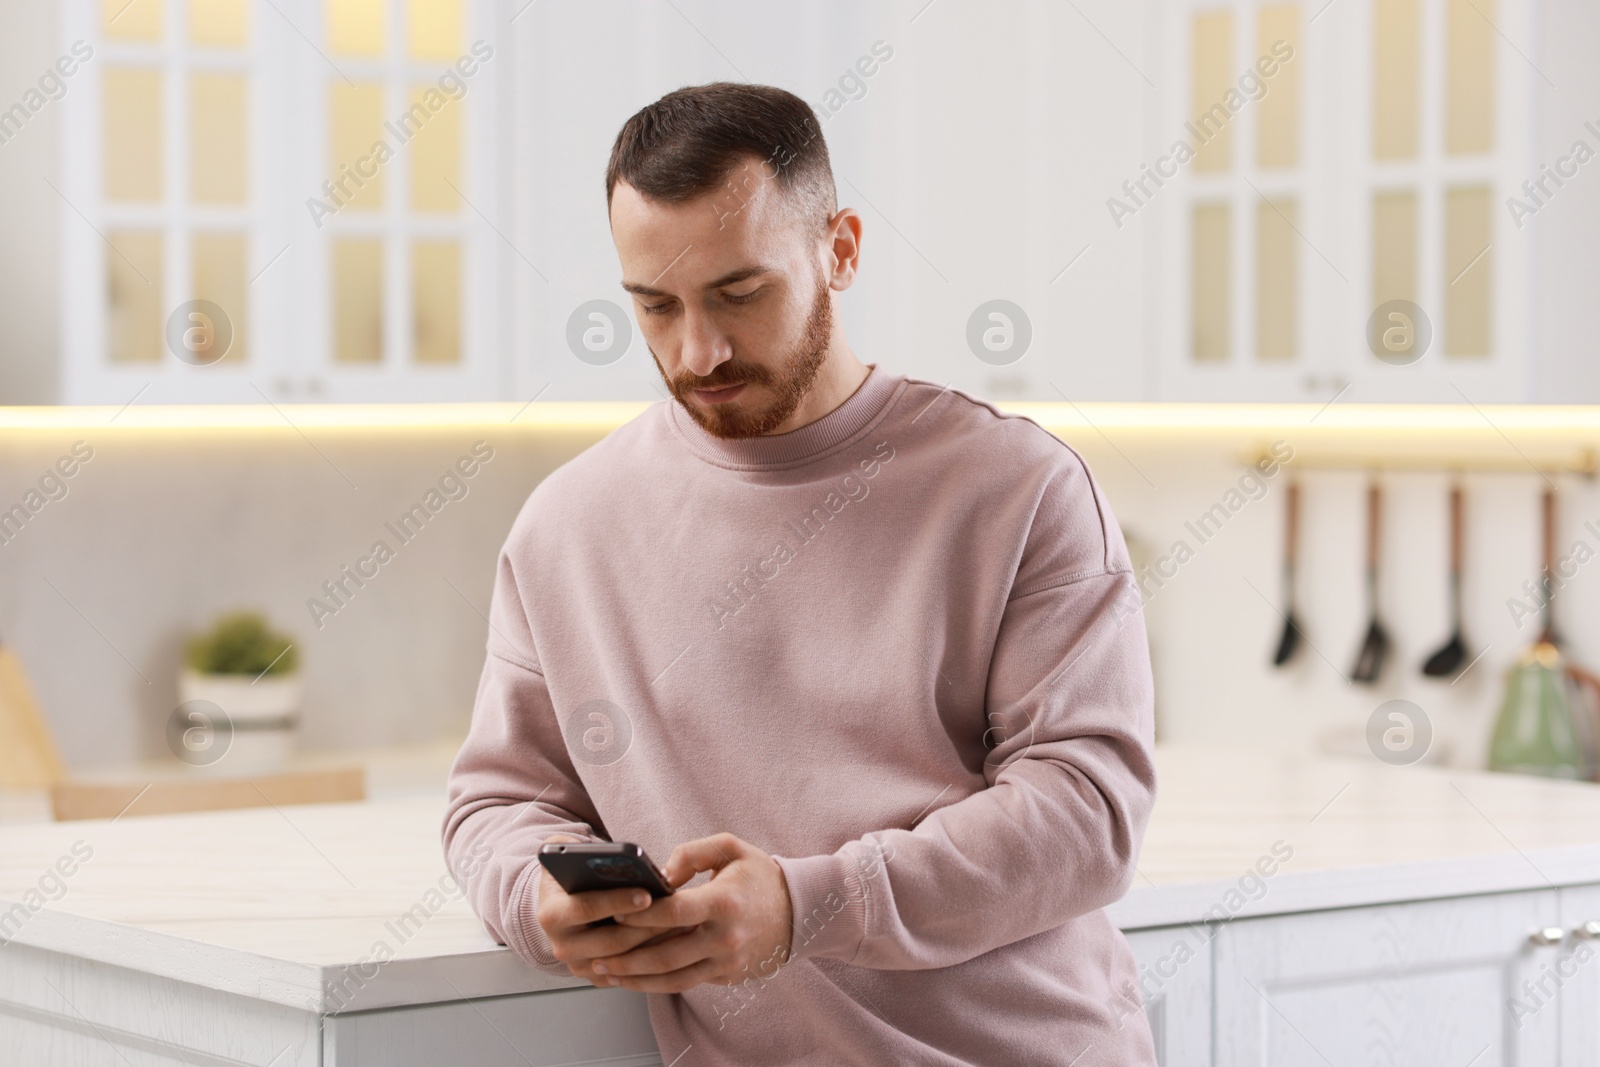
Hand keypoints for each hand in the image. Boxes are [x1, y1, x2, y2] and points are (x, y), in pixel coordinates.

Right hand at [536, 834, 694, 988]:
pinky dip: (652, 960)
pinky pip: (628, 975)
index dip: (618, 900)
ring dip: (655, 943)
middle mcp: (560, 945)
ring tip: (682, 924)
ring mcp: (577, 965)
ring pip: (624, 961)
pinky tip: (673, 941)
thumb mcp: (569, 855)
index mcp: (551, 914)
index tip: (648, 894)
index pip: (587, 908)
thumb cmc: (571, 875)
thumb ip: (582, 849)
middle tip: (674, 912)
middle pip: (611, 942)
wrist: (561, 904)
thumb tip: (615, 854)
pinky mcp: (595, 978)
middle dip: (646, 925)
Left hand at [590, 832, 794, 993]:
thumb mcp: (731, 847)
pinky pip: (686, 984)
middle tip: (597, 953)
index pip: (673, 913)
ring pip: (672, 978)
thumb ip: (691, 852)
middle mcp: (725, 938)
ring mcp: (727, 962)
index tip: (613, 914)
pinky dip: (657, 984)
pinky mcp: (728, 977)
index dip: (639, 915)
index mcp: (724, 902)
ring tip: (607, 973)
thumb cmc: (759, 874)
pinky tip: (635, 979)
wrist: (800, 911)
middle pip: (665, 954)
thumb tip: (659, 876)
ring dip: (636, 978)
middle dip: (626, 957)